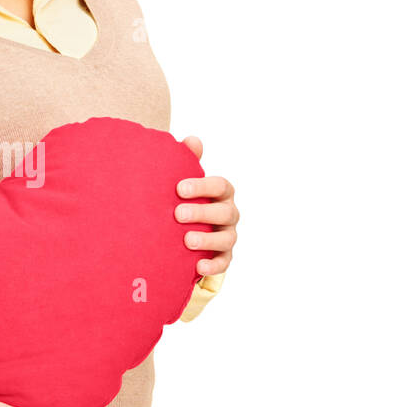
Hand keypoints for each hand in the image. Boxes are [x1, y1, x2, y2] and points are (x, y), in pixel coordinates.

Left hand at [175, 134, 238, 275]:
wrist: (185, 231)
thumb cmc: (187, 199)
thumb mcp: (185, 182)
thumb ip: (188, 160)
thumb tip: (192, 139)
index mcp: (221, 192)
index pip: (220, 185)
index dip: (202, 186)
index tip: (179, 188)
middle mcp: (228, 213)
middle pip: (224, 212)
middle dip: (202, 212)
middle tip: (177, 214)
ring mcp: (228, 236)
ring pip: (226, 239)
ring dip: (207, 240)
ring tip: (187, 241)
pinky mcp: (223, 257)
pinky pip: (223, 263)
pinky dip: (213, 266)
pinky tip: (198, 267)